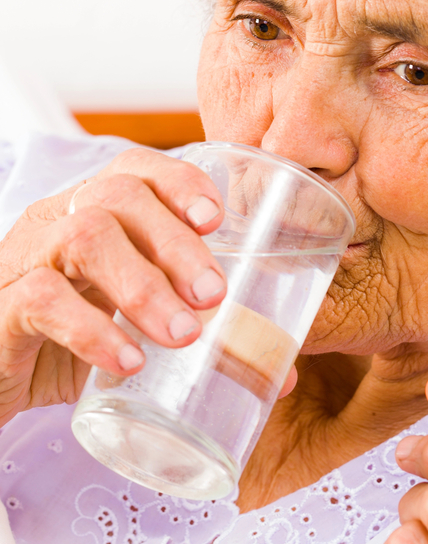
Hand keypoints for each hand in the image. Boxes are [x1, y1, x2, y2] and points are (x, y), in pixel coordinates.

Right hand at [0, 147, 229, 425]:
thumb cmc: (64, 349)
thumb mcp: (130, 332)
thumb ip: (201, 341)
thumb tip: (284, 375)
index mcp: (89, 215)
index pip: (133, 169)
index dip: (180, 182)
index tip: (218, 220)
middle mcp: (55, 224)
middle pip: (119, 195)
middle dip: (177, 242)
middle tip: (215, 295)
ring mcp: (22, 261)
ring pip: (85, 236)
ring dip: (144, 284)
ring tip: (183, 333)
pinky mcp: (0, 309)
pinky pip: (43, 298)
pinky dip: (94, 329)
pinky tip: (128, 362)